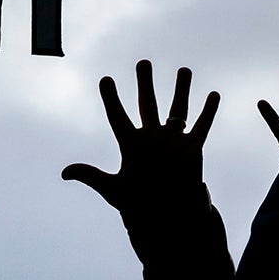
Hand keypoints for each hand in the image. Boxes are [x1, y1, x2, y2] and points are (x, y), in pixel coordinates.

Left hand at [62, 60, 218, 217]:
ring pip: (177, 109)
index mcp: (130, 144)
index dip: (111, 98)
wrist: (167, 216)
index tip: (106, 79)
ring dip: (181, 89)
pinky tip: (214, 94)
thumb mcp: (113, 189)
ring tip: (184, 70)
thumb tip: (64, 173)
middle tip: (143, 63)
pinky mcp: (192, 149)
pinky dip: (208, 111)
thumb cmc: (138, 205)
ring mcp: (172, 141)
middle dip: (145, 83)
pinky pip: (202, 126)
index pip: (118, 116)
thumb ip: (91, 176)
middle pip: (147, 104)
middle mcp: (151, 138)